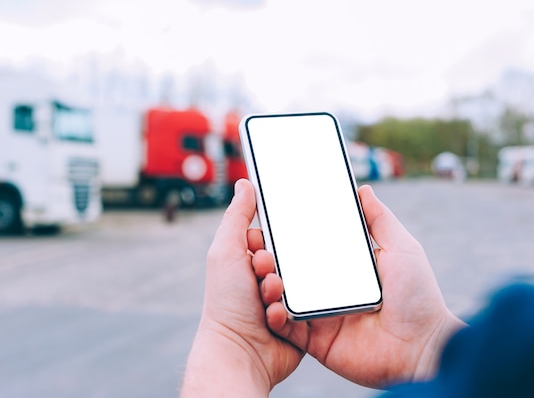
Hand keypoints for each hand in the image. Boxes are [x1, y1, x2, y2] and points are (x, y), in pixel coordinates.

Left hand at [181, 179, 303, 396]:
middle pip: (290, 257)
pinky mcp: (299, 319)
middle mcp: (265, 278)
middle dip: (277, 267)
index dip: (269, 242)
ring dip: (283, 288)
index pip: (272, 237)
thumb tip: (245, 183)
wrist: (240, 351)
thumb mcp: (226, 250)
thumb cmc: (226, 301)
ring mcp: (282, 299)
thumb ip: (236, 216)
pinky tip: (275, 318)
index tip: (261, 251)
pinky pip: (307, 304)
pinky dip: (290, 310)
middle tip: (263, 278)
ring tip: (268, 299)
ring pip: (301, 280)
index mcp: (248, 260)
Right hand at [261, 185, 465, 388]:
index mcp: (344, 268)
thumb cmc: (418, 297)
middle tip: (255, 243)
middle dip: (269, 257)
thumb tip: (362, 190)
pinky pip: (287, 327)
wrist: (423, 348)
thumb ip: (380, 220)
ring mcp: (320, 314)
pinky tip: (271, 304)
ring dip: (267, 283)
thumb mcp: (401, 248)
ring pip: (282, 296)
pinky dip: (274, 316)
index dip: (289, 235)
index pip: (310, 246)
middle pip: (290, 270)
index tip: (269, 219)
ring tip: (261, 269)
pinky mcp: (315, 340)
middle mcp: (328, 289)